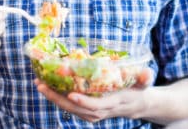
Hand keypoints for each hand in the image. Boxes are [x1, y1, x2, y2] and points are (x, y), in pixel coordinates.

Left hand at [35, 68, 153, 122]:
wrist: (139, 105)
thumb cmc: (140, 90)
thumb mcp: (145, 82)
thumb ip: (145, 78)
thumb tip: (148, 74)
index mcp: (115, 102)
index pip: (97, 106)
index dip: (84, 102)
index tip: (71, 94)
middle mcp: (102, 111)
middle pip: (77, 109)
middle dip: (58, 99)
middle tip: (42, 85)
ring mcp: (95, 113)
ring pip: (71, 109)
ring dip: (54, 98)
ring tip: (39, 85)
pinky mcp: (89, 112)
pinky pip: (71, 108)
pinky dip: (58, 99)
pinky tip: (48, 88)